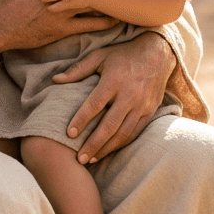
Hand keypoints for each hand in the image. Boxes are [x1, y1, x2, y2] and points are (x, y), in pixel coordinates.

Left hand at [54, 31, 175, 163]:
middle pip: (110, 125)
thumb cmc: (122, 54)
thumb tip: (55, 80)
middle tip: (79, 159)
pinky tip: (108, 151)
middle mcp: (129, 95)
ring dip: (107, 148)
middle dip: (94, 144)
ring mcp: (141, 106)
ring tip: (91, 160)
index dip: (82, 120)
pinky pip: (135, 133)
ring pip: (123, 133)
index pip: (95, 104)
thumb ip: (78, 70)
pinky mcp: (150, 112)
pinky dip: (121, 144)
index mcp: (114, 80)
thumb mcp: (99, 56)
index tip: (69, 134)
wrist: (157, 54)